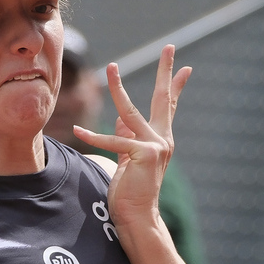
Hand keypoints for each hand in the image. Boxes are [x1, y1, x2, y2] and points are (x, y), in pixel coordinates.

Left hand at [72, 45, 191, 231]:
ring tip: (111, 68)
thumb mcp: (128, 158)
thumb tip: (120, 117)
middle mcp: (162, 140)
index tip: (185, 67)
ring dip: (117, 88)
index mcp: (161, 140)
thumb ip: (127, 136)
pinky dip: (92, 137)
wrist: (137, 217)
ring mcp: (155, 146)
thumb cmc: (131, 191)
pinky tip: (77, 129)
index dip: (175, 86)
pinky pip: (112, 142)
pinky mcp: (142, 156)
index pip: (168, 107)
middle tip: (172, 46)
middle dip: (166, 71)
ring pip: (130, 111)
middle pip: (163, 99)